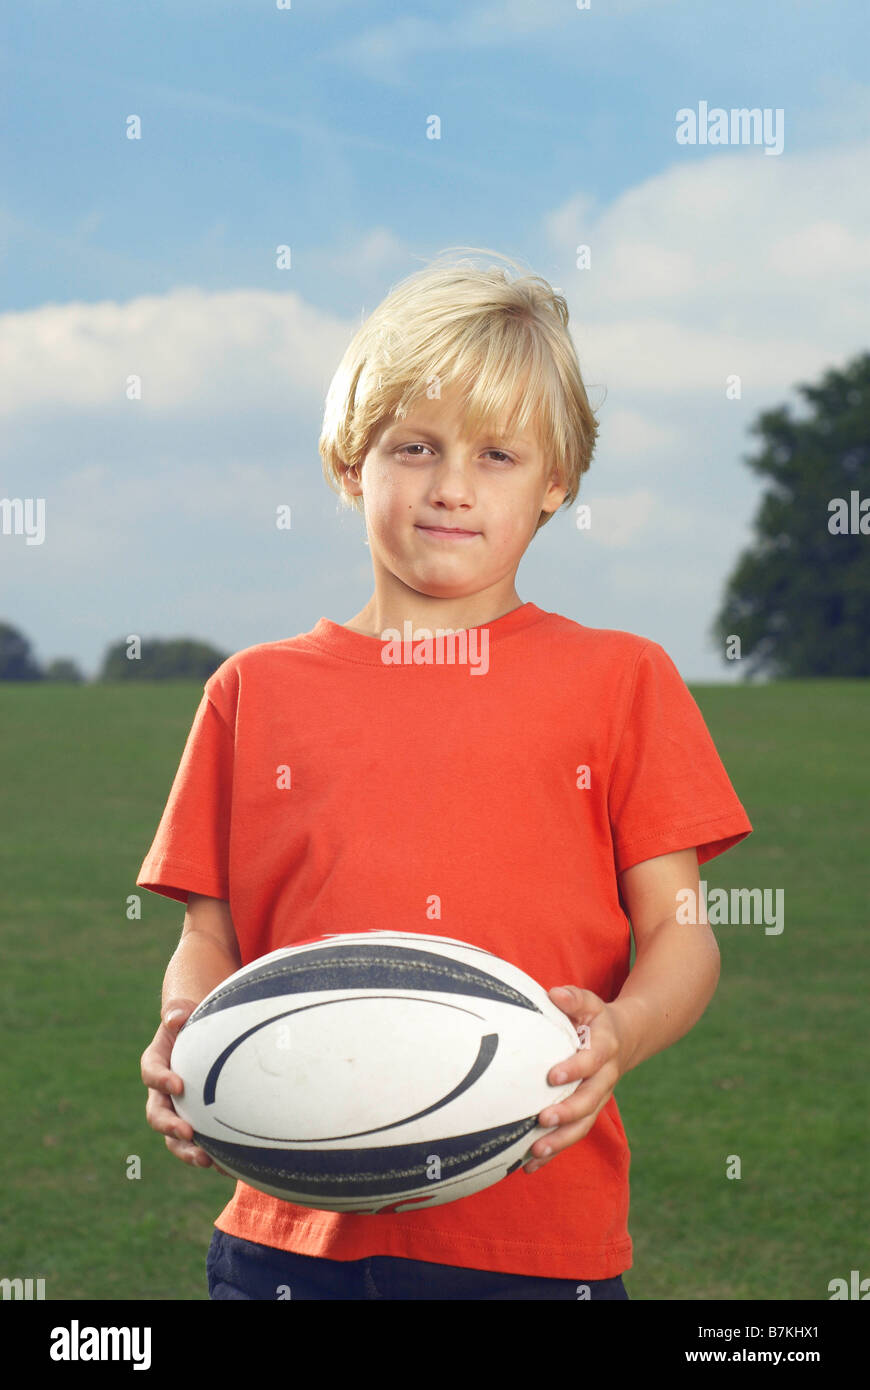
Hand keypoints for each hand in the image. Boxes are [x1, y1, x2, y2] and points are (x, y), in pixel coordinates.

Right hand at [141, 997, 230, 1175]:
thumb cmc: (194, 1021)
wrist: (204, 1036)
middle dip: (170, 1127)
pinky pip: (200, 1144)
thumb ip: (178, 1012)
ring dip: (187, 1151)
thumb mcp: (185, 1012)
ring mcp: (178, 1110)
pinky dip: (213, 1157)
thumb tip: (175, 1016)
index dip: (160, 1080)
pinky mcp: (196, 1123)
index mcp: (157, 1063)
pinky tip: (231, 1168)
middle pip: (158, 1114)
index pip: (151, 1073)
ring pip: (174, 1138)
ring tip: (207, 1161)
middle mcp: (162, 1092)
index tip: (178, 1085)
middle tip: (188, 1133)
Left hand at [524, 986, 632, 1173]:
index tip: (551, 1076)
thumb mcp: (590, 1003)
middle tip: (541, 1119)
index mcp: (604, 1050)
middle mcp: (604, 1079)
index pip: (591, 1062)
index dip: (574, 1069)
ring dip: (560, 1141)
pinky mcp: (588, 1113)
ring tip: (534, 1152)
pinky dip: (554, 1152)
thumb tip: (554, 994)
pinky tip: (529, 1166)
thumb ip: (574, 998)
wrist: (624, 1039)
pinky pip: (572, 1135)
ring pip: (583, 1126)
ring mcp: (597, 1099)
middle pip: (589, 1101)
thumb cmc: (595, 1019)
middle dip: (567, 1113)